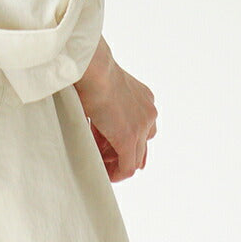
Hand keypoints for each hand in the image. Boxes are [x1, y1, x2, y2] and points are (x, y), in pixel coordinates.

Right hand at [72, 36, 157, 182]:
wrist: (93, 67)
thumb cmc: (92, 70)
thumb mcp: (105, 88)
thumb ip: (109, 107)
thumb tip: (98, 126)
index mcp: (144, 98)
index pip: (142, 128)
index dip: (123, 137)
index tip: (105, 143)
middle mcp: (149, 113)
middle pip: (141, 144)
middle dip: (121, 152)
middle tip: (101, 154)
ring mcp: (141, 128)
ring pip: (134, 158)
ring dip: (116, 163)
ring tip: (99, 163)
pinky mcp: (128, 139)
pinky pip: (127, 167)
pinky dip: (116, 174)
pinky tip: (103, 173)